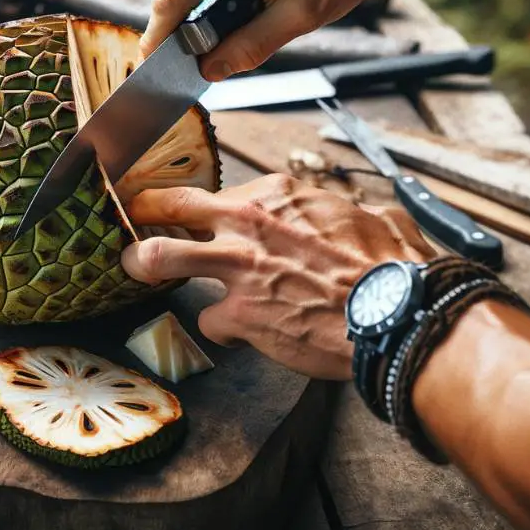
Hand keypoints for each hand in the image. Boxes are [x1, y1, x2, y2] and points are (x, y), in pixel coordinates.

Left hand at [121, 174, 435, 379]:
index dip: (208, 208)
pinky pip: (211, 321)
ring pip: (159, 254)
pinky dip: (225, 330)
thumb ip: (341, 213)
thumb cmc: (391, 267)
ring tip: (133, 266)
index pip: (224, 194)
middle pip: (173, 204)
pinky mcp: (237, 313)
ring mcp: (237, 266)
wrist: (396, 314)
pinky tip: (242, 334)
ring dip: (143, 261)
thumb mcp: (369, 216)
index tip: (198, 213)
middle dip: (146, 209)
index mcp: (278, 195)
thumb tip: (352, 215)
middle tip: (134, 216)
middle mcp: (248, 222)